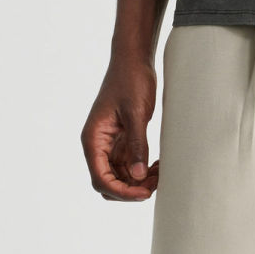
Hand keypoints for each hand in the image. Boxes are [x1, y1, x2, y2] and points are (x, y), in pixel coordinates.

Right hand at [81, 53, 159, 200]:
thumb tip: (137, 177)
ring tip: (161, 172)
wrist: (133, 60)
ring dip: (139, 182)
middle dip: (131, 190)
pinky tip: (158, 165)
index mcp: (93, 139)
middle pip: (108, 183)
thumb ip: (136, 145)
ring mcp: (110, 145)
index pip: (101, 179)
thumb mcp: (135, 113)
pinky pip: (129, 166)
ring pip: (120, 177)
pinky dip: (142, 171)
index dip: (122, 192)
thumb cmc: (131, 81)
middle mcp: (98, 145)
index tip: (145, 193)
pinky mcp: (121, 141)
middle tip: (156, 182)